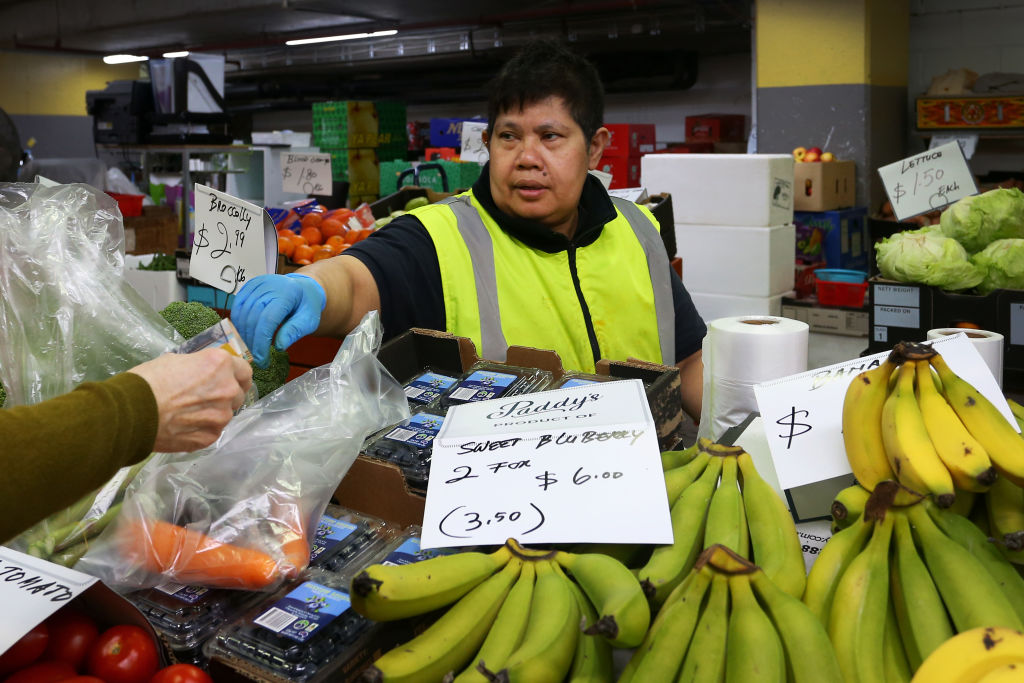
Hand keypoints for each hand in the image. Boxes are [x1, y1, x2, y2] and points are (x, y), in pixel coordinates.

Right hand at [129, 349, 253, 451]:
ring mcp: (221, 416)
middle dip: (224, 395)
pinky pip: (212, 431)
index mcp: (220, 365)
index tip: (229, 379)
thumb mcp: (176, 361)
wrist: (131, 412)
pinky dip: (202, 429)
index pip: (244, 370)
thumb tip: (204, 374)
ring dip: (213, 413)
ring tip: (188, 414)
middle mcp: (227, 389)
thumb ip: (199, 367)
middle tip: (203, 398)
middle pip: (237, 393)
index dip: (236, 375)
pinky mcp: (210, 437)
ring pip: (225, 414)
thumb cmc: (148, 381)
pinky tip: (183, 426)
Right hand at [230, 273, 325, 366]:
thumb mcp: (309, 320)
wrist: (304, 288)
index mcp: (286, 292)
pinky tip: (246, 336)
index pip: (267, 320)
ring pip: (242, 313)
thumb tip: (279, 346)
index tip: (262, 360)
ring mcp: (257, 284)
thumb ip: (294, 331)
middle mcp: (269, 285)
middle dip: (252, 342)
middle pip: (252, 318)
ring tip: (252, 349)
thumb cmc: (307, 306)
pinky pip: (237, 307)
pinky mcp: (249, 286)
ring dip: (243, 335)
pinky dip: (239, 324)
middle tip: (257, 359)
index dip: (261, 342)